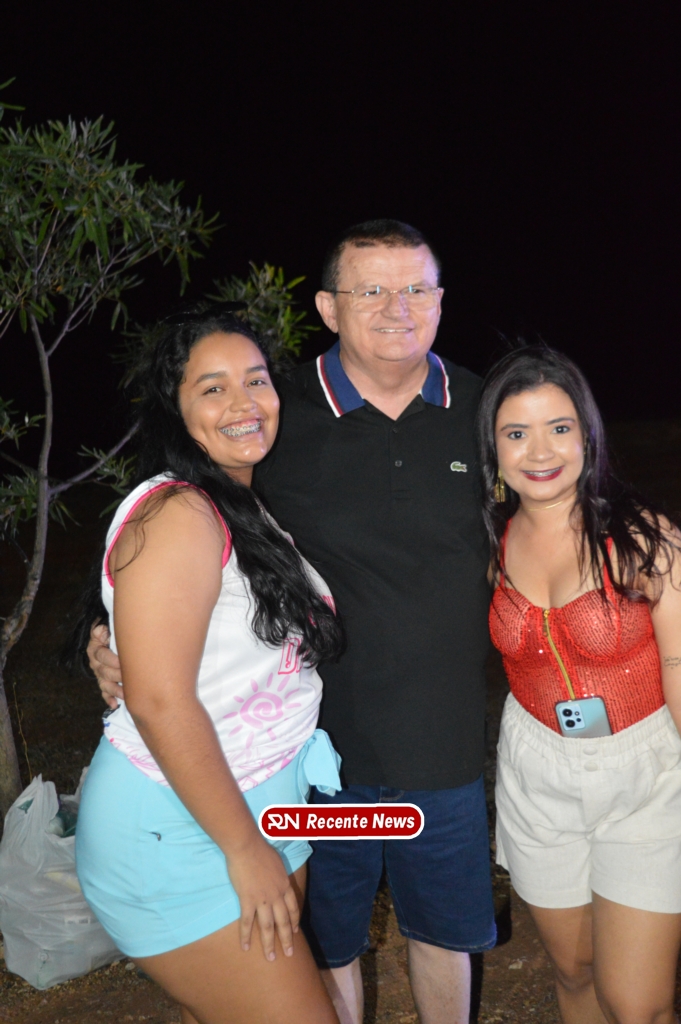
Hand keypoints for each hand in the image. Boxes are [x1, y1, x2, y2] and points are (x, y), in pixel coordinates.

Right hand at [88, 622, 124, 707]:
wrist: (106, 634)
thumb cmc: (110, 630)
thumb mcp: (104, 626)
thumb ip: (101, 628)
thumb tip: (101, 629)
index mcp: (95, 649)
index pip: (101, 655)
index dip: (111, 659)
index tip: (122, 662)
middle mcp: (95, 663)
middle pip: (104, 672)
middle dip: (117, 676)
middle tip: (130, 678)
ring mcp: (99, 674)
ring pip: (105, 684)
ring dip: (115, 690)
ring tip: (125, 695)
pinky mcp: (103, 681)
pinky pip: (104, 692)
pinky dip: (109, 699)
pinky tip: (115, 705)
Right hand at [227, 838, 300, 961]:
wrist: (247, 847)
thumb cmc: (261, 850)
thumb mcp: (277, 861)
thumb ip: (278, 873)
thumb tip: (278, 877)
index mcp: (284, 884)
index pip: (293, 907)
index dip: (294, 920)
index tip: (296, 931)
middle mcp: (276, 895)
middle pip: (284, 921)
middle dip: (287, 939)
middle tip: (289, 954)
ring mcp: (262, 900)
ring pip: (268, 927)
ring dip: (269, 944)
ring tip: (271, 958)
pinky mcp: (247, 900)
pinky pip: (247, 922)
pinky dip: (246, 936)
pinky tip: (245, 947)